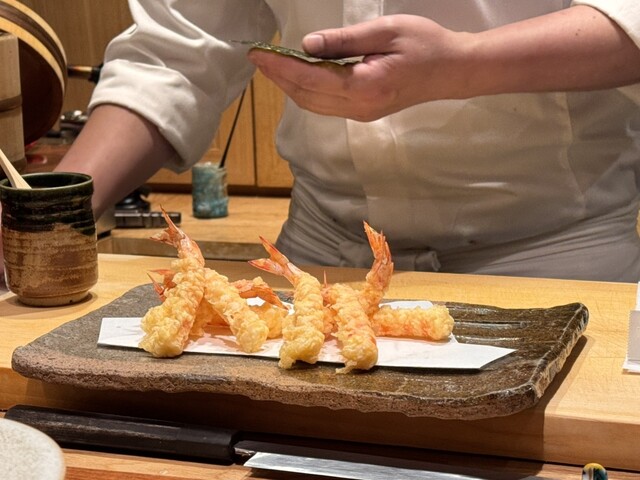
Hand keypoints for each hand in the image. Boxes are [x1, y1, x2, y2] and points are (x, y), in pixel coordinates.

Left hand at [248, 8, 639, 121]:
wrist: (453, 72)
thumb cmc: (425, 45)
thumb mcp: (385, 32)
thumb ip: (344, 41)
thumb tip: (307, 46)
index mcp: (364, 86)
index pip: (310, 78)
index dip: (280, 66)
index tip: (258, 53)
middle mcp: (358, 107)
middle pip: (306, 96)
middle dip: (278, 77)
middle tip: (257, 57)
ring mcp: (361, 113)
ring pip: (313, 105)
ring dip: (290, 87)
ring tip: (271, 66)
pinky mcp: (364, 112)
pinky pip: (325, 106)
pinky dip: (306, 92)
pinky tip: (298, 77)